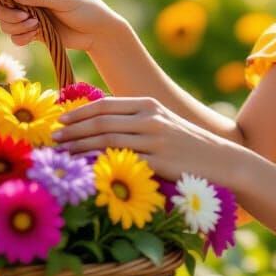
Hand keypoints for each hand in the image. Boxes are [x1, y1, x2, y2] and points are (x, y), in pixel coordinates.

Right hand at [0, 0, 120, 52]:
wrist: (98, 32)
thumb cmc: (87, 9)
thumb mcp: (65, 0)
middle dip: (6, 12)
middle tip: (25, 19)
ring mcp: (27, 8)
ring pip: (2, 18)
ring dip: (15, 26)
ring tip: (36, 27)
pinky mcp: (29, 26)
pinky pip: (12, 33)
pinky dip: (20, 36)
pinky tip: (35, 35)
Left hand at [52, 96, 223, 183]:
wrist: (221, 160)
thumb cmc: (187, 144)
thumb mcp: (163, 123)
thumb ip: (135, 120)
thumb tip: (101, 124)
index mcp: (149, 105)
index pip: (106, 105)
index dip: (80, 112)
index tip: (60, 121)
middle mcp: (150, 119)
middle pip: (102, 122)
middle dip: (73, 130)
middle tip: (54, 139)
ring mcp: (155, 140)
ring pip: (107, 140)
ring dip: (80, 147)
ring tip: (61, 154)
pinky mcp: (159, 162)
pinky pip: (122, 162)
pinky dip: (99, 164)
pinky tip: (84, 169)